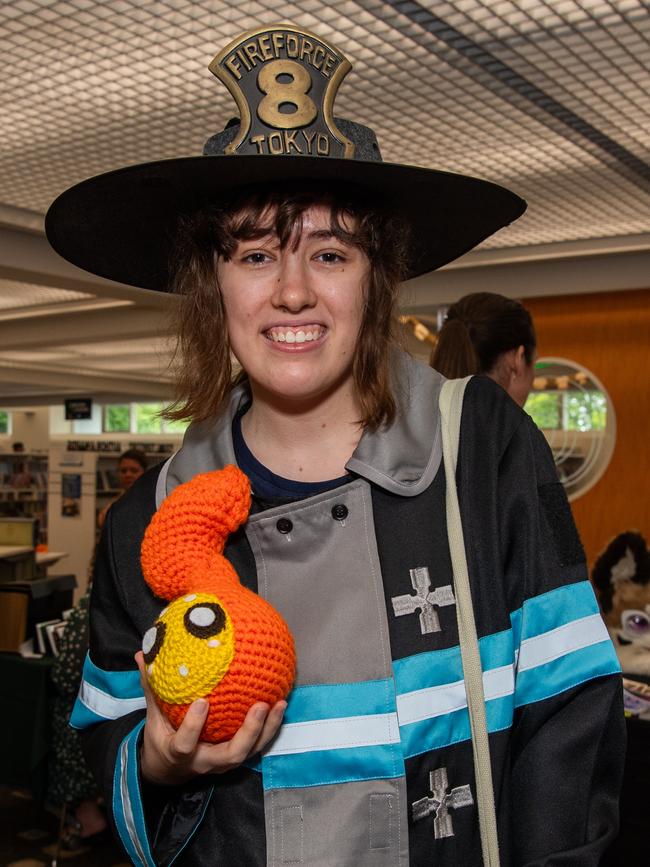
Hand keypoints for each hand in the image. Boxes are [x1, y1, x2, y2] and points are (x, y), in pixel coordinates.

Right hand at [135, 651, 285, 784]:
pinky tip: (280, 704)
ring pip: (250, 753)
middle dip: (248, 732)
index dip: (195, 726)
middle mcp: (204, 762)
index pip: (186, 744)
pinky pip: (256, 747)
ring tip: (280, 703)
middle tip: (260, 705)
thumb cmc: (161, 739)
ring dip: (267, 730)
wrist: (168, 772)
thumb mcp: (152, 717)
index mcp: (179, 753)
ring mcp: (222, 764)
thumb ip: (151, 687)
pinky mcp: (235, 760)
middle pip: (231, 754)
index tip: (202, 702)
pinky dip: (270, 728)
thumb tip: (142, 654)